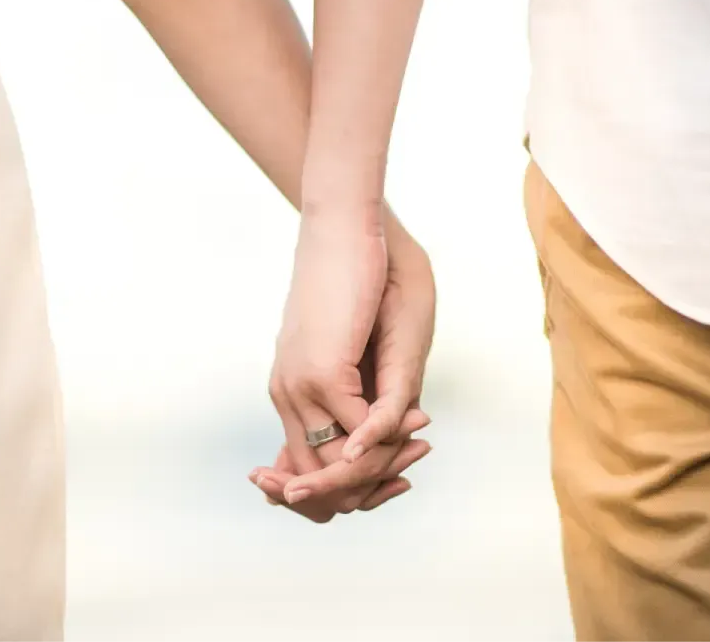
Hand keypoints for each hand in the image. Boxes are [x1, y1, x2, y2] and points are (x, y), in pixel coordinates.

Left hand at [263, 206, 436, 511]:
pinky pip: (356, 434)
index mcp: (297, 392)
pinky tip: (417, 419)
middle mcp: (289, 395)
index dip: (360, 485)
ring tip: (420, 444)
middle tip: (417, 460)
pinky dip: (389, 437)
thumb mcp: (376, 350)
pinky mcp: (321, 372)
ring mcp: (300, 386)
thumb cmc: (370, 275)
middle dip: (372, 485)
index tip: (404, 473)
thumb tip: (385, 444)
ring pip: (338, 465)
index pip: (315, 470)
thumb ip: (375, 397)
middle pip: (321, 480)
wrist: (351, 224)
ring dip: (384, 466)